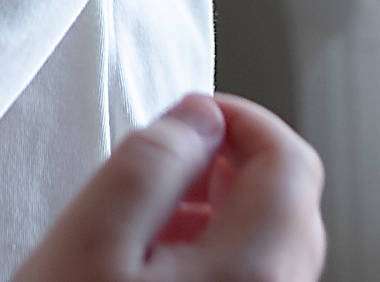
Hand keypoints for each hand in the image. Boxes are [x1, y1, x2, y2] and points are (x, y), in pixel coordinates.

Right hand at [12, 94, 324, 281]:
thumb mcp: (88, 236)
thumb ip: (152, 160)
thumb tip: (201, 116)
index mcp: (252, 274)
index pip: (291, 162)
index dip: (242, 119)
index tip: (189, 114)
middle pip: (291, 205)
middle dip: (232, 166)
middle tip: (163, 164)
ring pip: (273, 249)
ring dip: (222, 214)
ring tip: (149, 220)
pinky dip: (217, 258)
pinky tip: (156, 268)